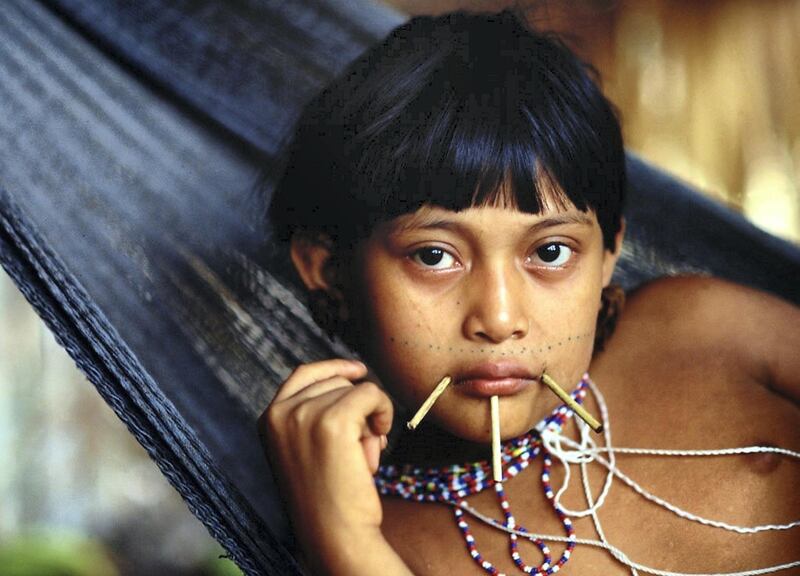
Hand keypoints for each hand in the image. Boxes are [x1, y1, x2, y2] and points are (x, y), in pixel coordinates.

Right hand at [258, 359, 394, 571]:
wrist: (334, 536)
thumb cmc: (328, 499)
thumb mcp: (308, 450)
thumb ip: (317, 415)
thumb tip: (355, 377)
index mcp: (269, 419)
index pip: (303, 374)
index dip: (335, 367)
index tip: (360, 371)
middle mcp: (280, 413)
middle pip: (335, 381)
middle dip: (357, 407)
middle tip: (364, 444)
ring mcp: (305, 414)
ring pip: (355, 388)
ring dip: (371, 417)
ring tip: (365, 456)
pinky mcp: (333, 421)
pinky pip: (371, 394)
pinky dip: (384, 412)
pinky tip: (380, 443)